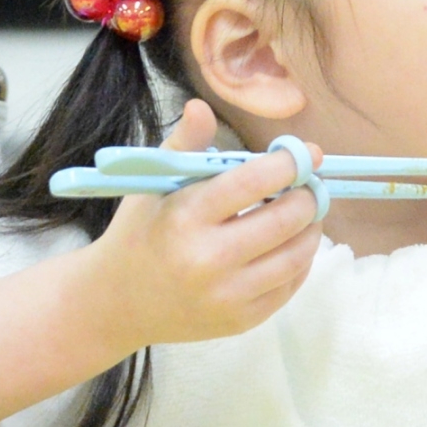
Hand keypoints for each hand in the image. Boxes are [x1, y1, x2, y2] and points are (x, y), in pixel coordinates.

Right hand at [78, 100, 321, 353]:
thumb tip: (201, 106)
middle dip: (307, 194)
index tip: (303, 154)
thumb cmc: (139, 233)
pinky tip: (291, 243)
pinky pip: (291, 284)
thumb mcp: (152, 185)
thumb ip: (184, 144)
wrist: (114, 304)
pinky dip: (300, 260)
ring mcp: (227, 296)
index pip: (255, 182)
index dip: (289, 163)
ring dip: (312, 226)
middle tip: (309, 184)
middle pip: (286, 218)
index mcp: (185, 218)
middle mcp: (208, 260)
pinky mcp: (241, 321)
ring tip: (306, 210)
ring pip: (297, 254)